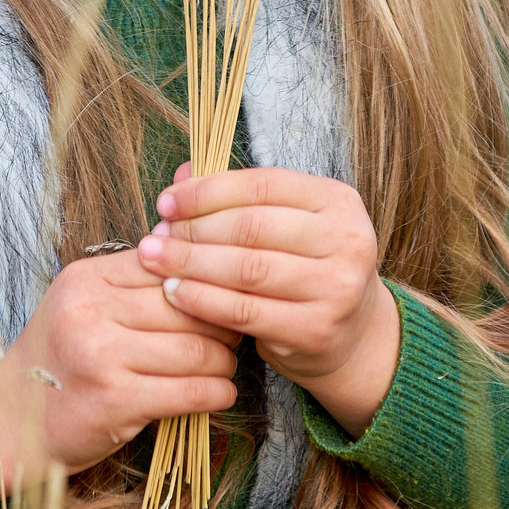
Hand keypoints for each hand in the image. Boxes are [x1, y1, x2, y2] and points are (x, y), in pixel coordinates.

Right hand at [0, 249, 239, 500]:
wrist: (11, 422)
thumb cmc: (58, 361)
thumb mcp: (82, 305)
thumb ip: (131, 281)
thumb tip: (189, 247)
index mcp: (86, 279)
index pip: (168, 265)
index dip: (204, 282)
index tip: (220, 299)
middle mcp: (90, 311)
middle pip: (188, 306)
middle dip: (220, 323)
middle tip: (232, 336)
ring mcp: (101, 356)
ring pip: (197, 350)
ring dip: (223, 362)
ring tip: (222, 367)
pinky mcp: (115, 401)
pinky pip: (191, 391)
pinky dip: (218, 393)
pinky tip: (219, 393)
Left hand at [137, 164, 401, 433]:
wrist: (353, 336)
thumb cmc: (307, 269)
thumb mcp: (287, 225)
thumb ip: (239, 198)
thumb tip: (182, 172)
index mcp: (338, 201)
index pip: (262, 184)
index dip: (207, 191)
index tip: (166, 201)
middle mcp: (346, 240)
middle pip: (251, 227)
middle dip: (193, 229)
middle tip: (156, 235)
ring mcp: (336, 288)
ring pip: (246, 269)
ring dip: (191, 264)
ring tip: (155, 260)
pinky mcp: (316, 329)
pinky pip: (244, 311)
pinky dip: (202, 300)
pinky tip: (174, 292)